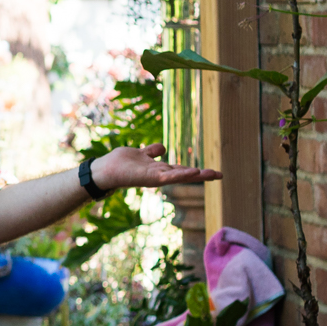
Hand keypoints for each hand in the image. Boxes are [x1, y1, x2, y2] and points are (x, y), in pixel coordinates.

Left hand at [93, 143, 221, 191]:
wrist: (105, 169)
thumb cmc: (122, 163)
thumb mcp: (141, 154)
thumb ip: (152, 152)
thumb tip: (163, 148)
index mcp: (160, 170)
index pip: (183, 170)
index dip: (198, 171)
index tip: (215, 172)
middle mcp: (160, 175)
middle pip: (185, 174)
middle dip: (202, 175)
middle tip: (220, 175)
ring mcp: (155, 177)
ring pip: (178, 176)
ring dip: (193, 175)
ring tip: (209, 173)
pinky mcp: (148, 177)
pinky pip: (166, 176)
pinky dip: (178, 175)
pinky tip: (190, 172)